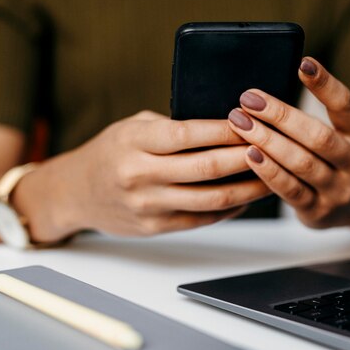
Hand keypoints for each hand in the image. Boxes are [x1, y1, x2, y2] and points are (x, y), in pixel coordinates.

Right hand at [27, 111, 269, 240]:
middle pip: (206, 168)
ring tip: (272, 175)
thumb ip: (171, 127)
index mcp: (134, 142)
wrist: (75, 193)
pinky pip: (202, 218)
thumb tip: (223, 125)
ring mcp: (148, 205)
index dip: (225, 130)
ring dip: (247, 188)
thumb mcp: (132, 127)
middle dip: (246, 157)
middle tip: (274, 147)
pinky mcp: (155, 227)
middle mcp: (140, 174)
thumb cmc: (109, 152)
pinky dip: (229, 209)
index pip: (189, 134)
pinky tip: (247, 196)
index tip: (253, 122)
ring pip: (211, 198)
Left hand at [227, 57, 349, 228]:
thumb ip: (309, 119)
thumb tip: (262, 94)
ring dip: (268, 142)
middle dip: (281, 116)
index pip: (345, 105)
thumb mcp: (335, 135)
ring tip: (241, 123)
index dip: (325, 84)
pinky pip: (290, 190)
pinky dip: (268, 171)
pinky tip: (249, 155)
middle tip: (249, 99)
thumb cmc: (330, 160)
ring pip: (302, 163)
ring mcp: (340, 191)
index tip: (302, 63)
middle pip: (318, 136)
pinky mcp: (319, 212)